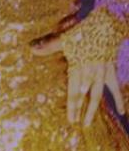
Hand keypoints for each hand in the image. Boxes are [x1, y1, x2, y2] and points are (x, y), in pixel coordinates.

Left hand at [33, 13, 126, 127]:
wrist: (105, 27)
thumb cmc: (82, 34)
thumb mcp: (64, 40)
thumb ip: (48, 46)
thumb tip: (31, 48)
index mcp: (78, 68)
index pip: (73, 91)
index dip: (72, 105)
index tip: (70, 118)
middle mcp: (89, 73)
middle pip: (84, 96)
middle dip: (79, 110)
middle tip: (75, 123)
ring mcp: (101, 73)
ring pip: (98, 94)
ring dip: (93, 109)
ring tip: (88, 122)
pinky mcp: (110, 71)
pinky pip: (114, 87)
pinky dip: (119, 98)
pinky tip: (121, 111)